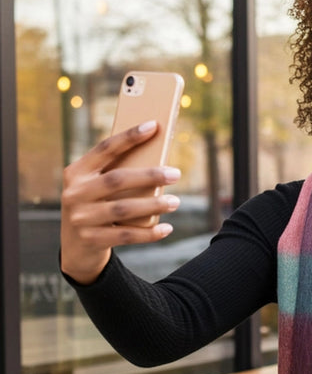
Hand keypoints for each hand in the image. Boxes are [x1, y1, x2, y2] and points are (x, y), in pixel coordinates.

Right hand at [60, 120, 181, 284]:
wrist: (76, 246)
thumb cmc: (97, 206)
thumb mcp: (96, 187)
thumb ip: (116, 173)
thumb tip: (158, 159)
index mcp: (76, 172)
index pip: (104, 149)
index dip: (129, 137)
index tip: (153, 126)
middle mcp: (74, 193)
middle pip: (117, 180)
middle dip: (149, 175)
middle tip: (176, 174)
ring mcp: (81, 218)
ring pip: (124, 209)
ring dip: (153, 205)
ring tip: (176, 202)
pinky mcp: (91, 239)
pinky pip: (127, 235)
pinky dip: (149, 233)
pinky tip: (167, 228)